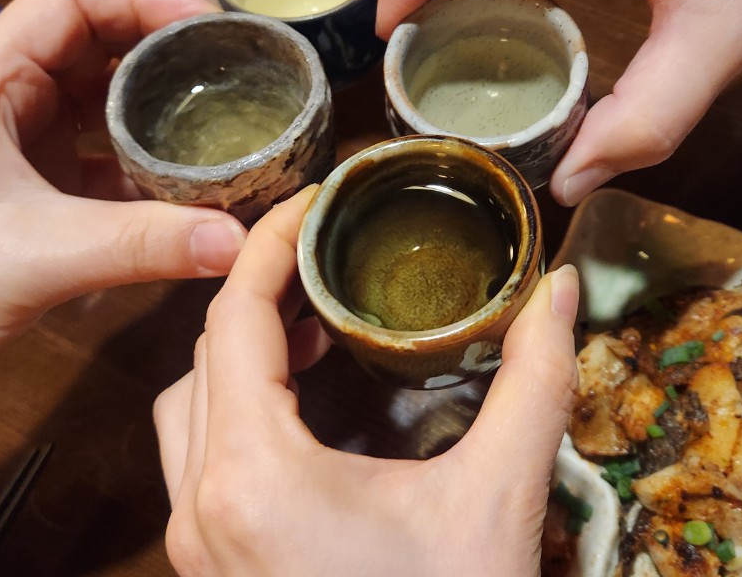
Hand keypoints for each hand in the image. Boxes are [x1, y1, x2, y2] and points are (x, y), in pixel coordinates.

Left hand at [0, 0, 245, 451]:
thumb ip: (142, 244)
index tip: (213, 28)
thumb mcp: (35, 258)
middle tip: (239, 73)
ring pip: (101, 103)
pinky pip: (99, 158)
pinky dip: (145, 165)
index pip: (71, 0)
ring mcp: (13, 145)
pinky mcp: (27, 190)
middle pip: (95, 44)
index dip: (144, 0)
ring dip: (160, 110)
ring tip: (229, 120)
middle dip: (165, 54)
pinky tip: (192, 184)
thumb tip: (239, 238)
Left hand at [155, 188, 579, 575]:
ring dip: (237, 356)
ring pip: (185, 413)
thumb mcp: (498, 500)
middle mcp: (202, 513)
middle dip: (259, 296)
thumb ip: (532, 383)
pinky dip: (235, 412)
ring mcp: (198, 553)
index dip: (267, 244)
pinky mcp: (214, 575)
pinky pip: (197, 465)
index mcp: (254, 479)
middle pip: (201, 359)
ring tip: (314, 327)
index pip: (233, 321)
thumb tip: (556, 292)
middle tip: (326, 259)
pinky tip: (302, 409)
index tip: (313, 201)